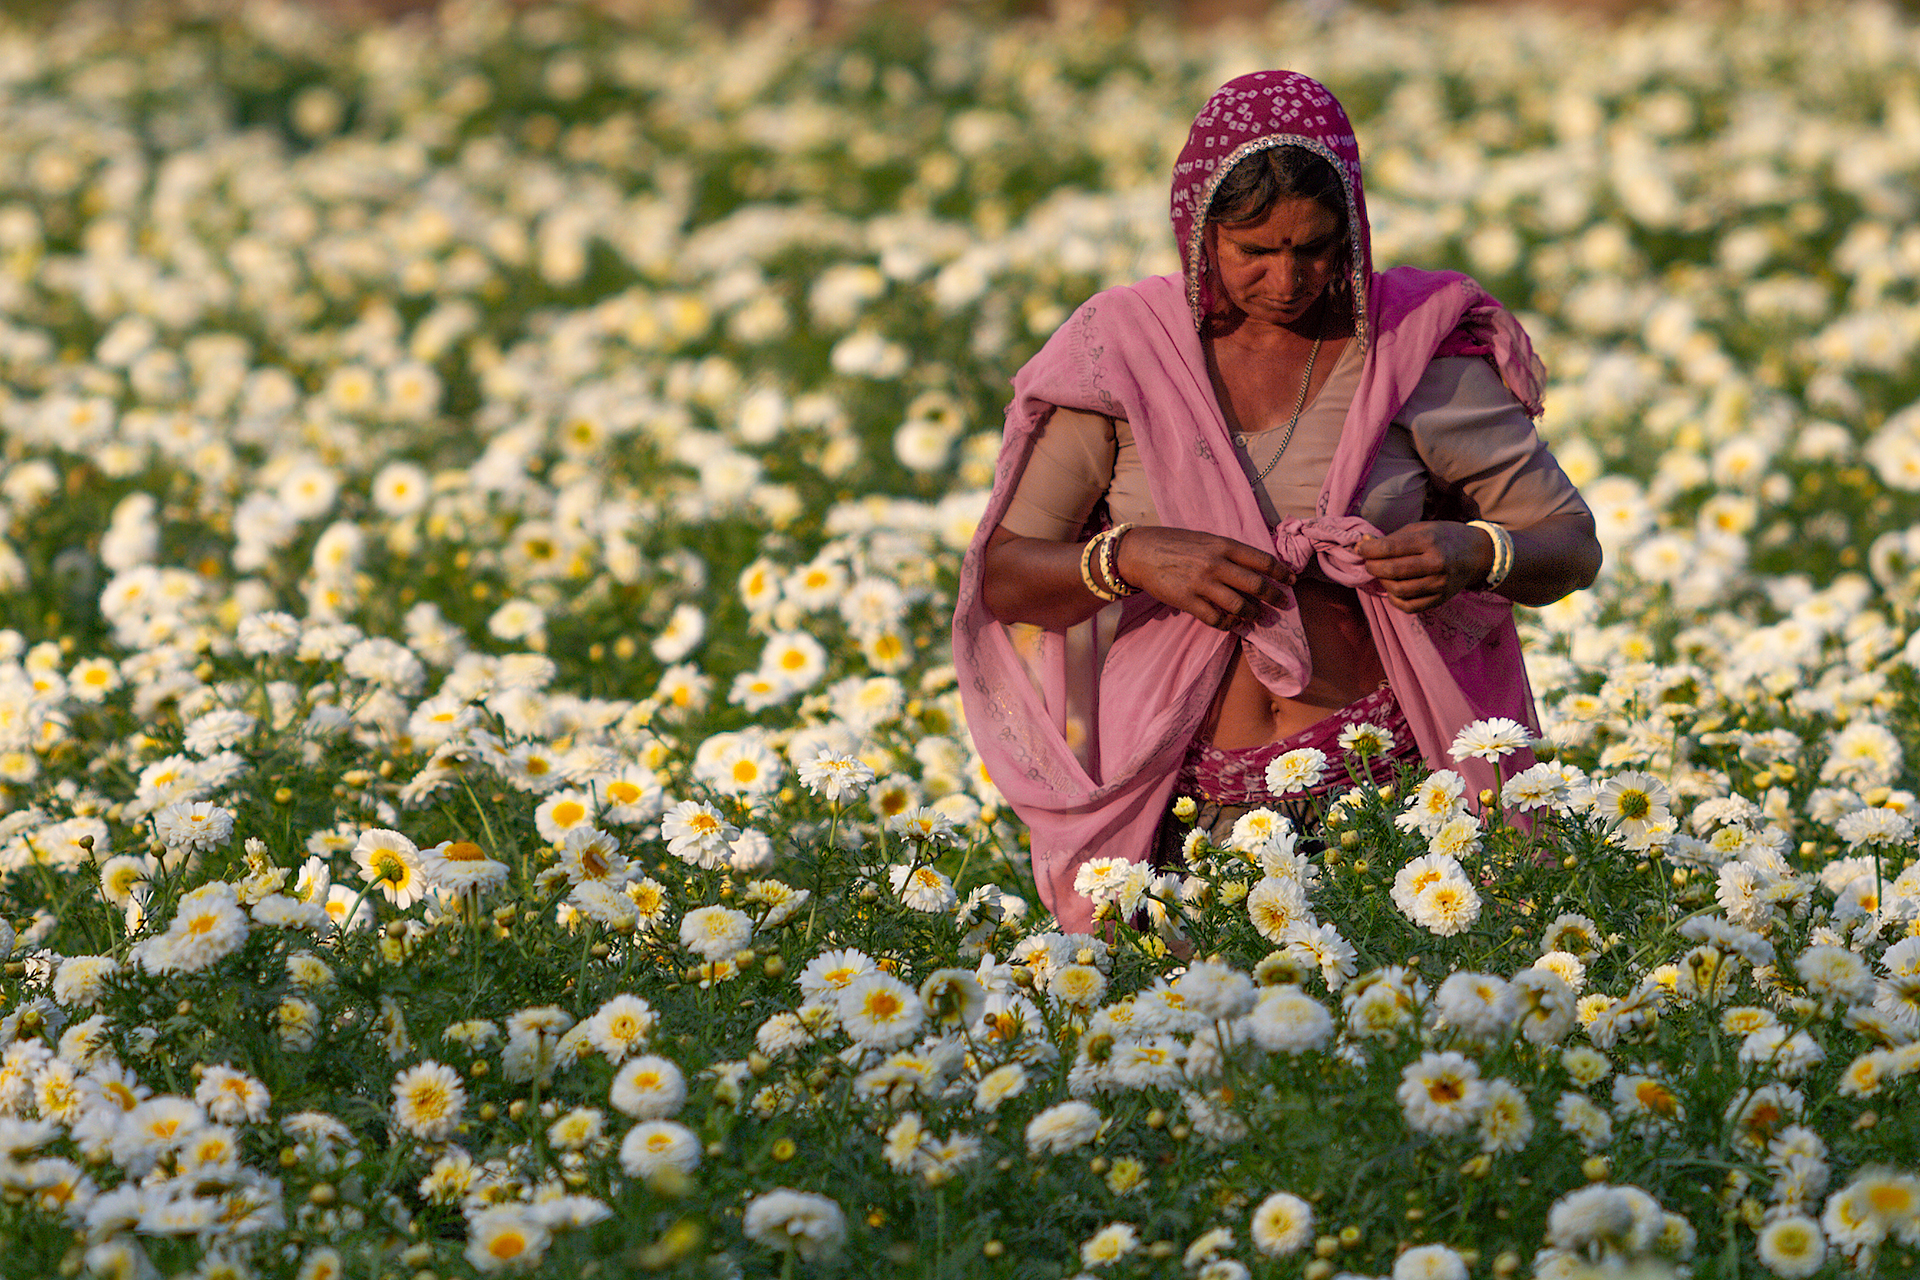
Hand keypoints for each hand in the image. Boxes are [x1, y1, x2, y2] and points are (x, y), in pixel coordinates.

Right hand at [1114, 526, 1294, 629]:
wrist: (1139, 552)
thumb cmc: (1174, 543)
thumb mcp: (1205, 539)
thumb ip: (1228, 552)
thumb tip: (1255, 567)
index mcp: (1223, 545)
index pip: (1262, 560)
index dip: (1281, 572)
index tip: (1291, 580)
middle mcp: (1216, 564)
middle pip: (1256, 585)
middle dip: (1275, 597)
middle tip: (1283, 604)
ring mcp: (1201, 583)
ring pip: (1239, 606)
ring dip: (1253, 614)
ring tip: (1257, 617)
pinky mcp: (1187, 601)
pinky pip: (1216, 618)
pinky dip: (1228, 624)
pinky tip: (1232, 623)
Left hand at [1355, 521, 1494, 613]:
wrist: (1477, 554)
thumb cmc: (1444, 537)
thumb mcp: (1421, 529)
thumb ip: (1392, 538)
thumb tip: (1363, 544)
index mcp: (1429, 541)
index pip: (1389, 548)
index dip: (1368, 549)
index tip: (1360, 548)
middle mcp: (1436, 563)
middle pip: (1391, 570)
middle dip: (1372, 566)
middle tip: (1369, 562)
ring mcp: (1439, 584)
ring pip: (1398, 590)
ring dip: (1382, 582)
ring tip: (1383, 574)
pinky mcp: (1440, 599)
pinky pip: (1409, 606)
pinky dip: (1395, 599)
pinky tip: (1393, 589)